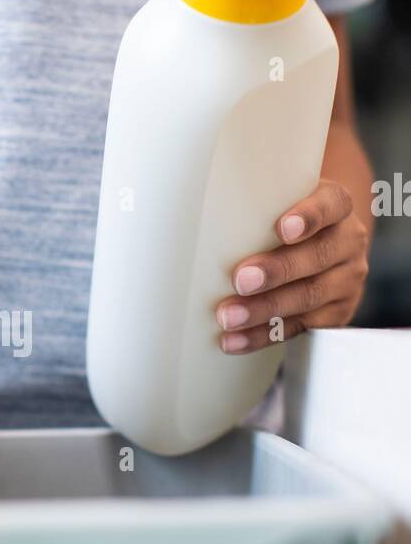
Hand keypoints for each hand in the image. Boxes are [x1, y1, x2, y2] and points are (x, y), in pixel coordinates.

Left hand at [216, 179, 369, 353]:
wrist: (317, 247)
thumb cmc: (283, 219)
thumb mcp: (279, 203)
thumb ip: (256, 207)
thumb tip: (195, 217)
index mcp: (337, 206)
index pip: (331, 204)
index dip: (309, 216)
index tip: (282, 229)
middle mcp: (348, 241)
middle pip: (317, 256)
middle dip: (277, 270)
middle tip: (240, 280)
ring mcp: (345, 280)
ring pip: (308, 296)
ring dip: (264, 309)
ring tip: (228, 317)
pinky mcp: (336, 313)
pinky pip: (299, 327)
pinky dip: (263, 336)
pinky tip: (234, 340)